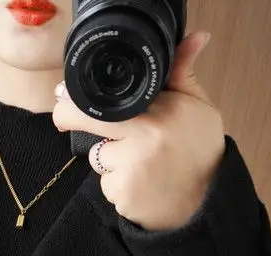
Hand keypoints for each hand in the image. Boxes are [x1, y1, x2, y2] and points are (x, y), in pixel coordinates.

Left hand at [52, 31, 225, 232]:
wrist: (206, 202)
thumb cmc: (200, 152)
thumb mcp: (198, 108)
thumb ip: (183, 75)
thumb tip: (193, 38)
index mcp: (163, 110)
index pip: (111, 96)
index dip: (80, 97)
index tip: (64, 95)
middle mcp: (146, 136)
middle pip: (89, 121)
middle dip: (71, 118)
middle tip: (64, 118)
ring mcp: (132, 166)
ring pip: (98, 156)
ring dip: (110, 159)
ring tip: (138, 163)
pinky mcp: (123, 193)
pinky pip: (105, 183)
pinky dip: (116, 185)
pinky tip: (138, 184)